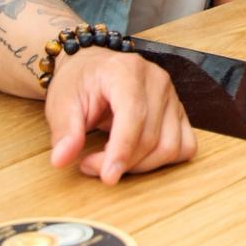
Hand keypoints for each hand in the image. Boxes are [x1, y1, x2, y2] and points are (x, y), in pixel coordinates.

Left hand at [44, 47, 196, 183]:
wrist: (93, 68)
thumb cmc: (79, 83)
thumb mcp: (61, 103)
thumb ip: (64, 132)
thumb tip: (61, 159)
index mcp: (126, 71)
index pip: (134, 115)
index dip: (122, 150)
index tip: (107, 177)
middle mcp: (156, 80)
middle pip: (151, 137)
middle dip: (121, 162)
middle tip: (89, 165)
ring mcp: (172, 96)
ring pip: (170, 147)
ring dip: (141, 166)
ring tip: (110, 160)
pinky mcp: (179, 111)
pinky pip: (185, 147)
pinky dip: (162, 160)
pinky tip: (137, 157)